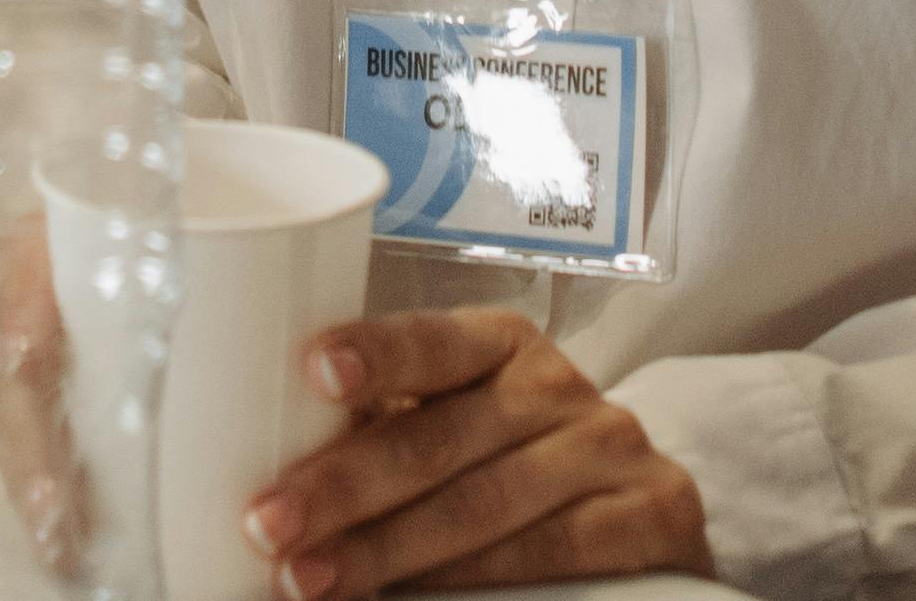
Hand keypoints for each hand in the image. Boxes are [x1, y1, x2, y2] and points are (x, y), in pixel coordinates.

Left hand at [248, 309, 712, 597]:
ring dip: (388, 549)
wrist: (639, 512)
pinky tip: (419, 598)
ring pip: (485, 503)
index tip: (312, 372)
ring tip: (310, 580)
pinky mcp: (650, 512)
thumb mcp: (454, 431)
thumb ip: (384, 435)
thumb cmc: (509, 465)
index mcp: (498, 345)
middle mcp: (555, 385)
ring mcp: (608, 446)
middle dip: (344, 486)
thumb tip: (264, 469)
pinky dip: (476, 578)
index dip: (375, 353)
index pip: (431, 341)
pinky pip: (550, 550)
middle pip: (439, 438)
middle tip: (269, 524)